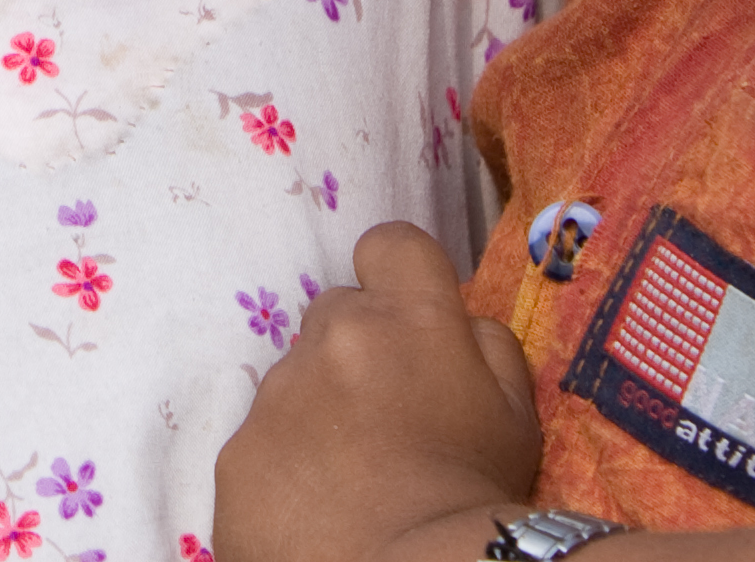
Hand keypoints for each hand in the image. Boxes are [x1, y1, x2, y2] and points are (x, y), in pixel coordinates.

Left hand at [214, 222, 543, 561]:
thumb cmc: (475, 498)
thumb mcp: (517, 415)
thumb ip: (487, 345)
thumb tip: (457, 318)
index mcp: (408, 317)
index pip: (389, 244)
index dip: (397, 277)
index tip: (406, 321)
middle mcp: (333, 338)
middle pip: (334, 316)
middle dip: (357, 353)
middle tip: (385, 419)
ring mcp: (276, 397)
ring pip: (292, 382)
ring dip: (317, 412)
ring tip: (350, 477)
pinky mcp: (237, 456)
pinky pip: (258, 444)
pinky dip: (283, 469)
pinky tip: (317, 509)